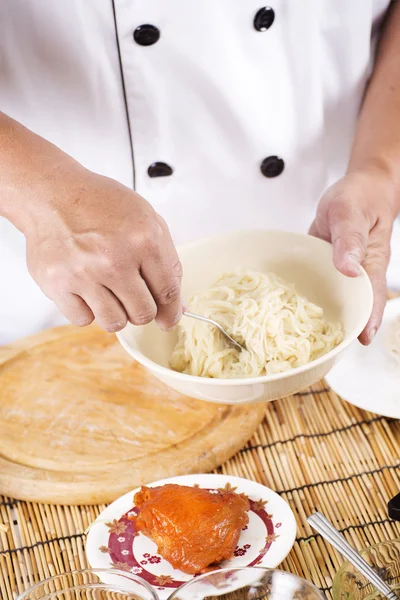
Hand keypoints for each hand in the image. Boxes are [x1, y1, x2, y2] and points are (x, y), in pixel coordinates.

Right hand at [23, 164, 181, 332]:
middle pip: (143, 313)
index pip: (167, 293)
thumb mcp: (146, 219)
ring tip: (109, 292)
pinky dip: (87, 309)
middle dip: (142, 309)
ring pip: (114, 323)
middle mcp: (114, 259)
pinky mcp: (57, 284)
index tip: (168, 320)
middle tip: (133, 295)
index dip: (171, 312)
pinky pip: (83, 319)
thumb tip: (178, 306)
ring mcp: (84, 274)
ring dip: (116, 313)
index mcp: (143, 240)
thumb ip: (167, 263)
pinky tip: (86, 288)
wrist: (52, 194)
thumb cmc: (99, 205)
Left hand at [309, 168, 397, 344]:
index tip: (362, 339)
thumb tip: (349, 269)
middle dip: (341, 328)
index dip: (368, 319)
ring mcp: (340, 273)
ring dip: (321, 317)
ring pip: (334, 299)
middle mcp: (356, 274)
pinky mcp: (326, 268)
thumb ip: (350, 239)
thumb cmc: (361, 198)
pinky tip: (287, 310)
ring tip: (302, 341)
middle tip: (324, 352)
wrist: (358, 188)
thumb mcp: (351, 213)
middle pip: (352, 306)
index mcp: (370, 263)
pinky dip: (305, 297)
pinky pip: (317, 286)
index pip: (372, 297)